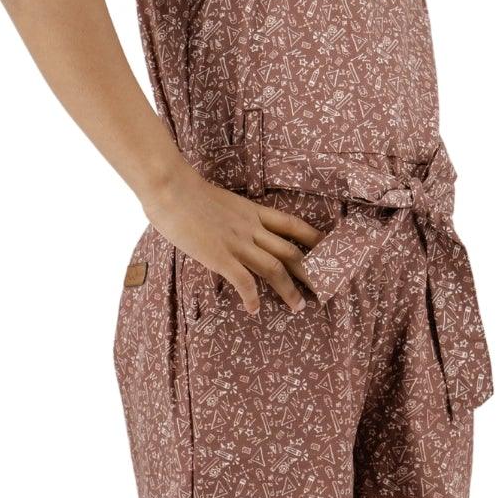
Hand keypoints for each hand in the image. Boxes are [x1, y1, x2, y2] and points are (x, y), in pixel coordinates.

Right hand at [145, 169, 322, 315]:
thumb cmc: (186, 191)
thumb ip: (231, 217)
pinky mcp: (220, 256)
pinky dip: (252, 297)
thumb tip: (229, 229)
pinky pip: (244, 281)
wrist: (170, 188)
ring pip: (275, 269)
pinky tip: (254, 309)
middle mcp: (251, 228)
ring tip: (298, 306)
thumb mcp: (220, 202)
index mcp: (252, 211)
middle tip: (322, 288)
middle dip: (310, 272)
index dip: (313, 238)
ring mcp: (237, 242)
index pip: (292, 225)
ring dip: (289, 290)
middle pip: (290, 251)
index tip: (327, 250)